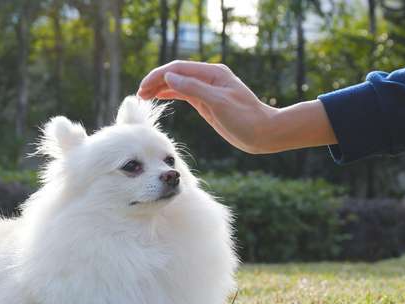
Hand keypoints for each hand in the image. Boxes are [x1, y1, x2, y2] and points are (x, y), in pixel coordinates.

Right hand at [137, 60, 336, 153]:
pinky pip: (185, 94)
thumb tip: (170, 78)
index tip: (143, 88)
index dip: (158, 76)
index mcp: (213, 73)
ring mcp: (208, 90)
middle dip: (156, 81)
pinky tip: (159, 97)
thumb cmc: (246, 119)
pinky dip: (171, 94)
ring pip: (179, 83)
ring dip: (161, 88)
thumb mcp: (219, 103)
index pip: (179, 69)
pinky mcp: (208, 102)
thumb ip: (194, 89)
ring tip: (143, 96)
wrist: (265, 133)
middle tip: (139, 94)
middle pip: (176, 74)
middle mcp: (209, 78)